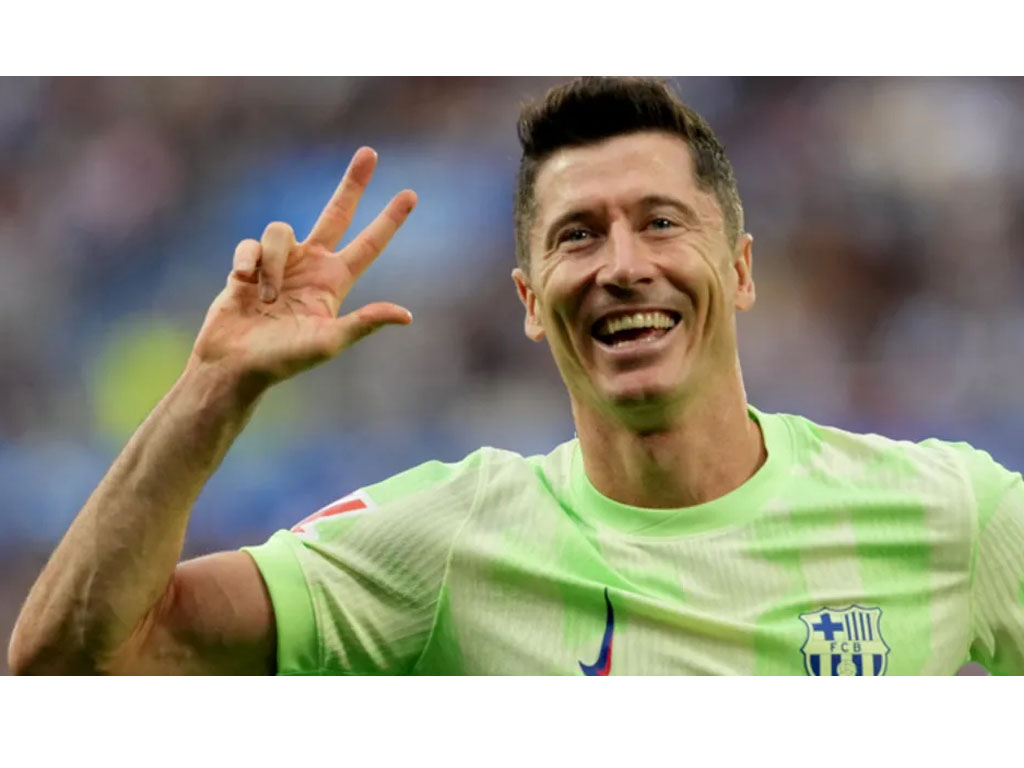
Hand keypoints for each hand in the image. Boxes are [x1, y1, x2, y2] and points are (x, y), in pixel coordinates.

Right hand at [190, 147, 416, 389]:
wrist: (233, 364)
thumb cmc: (283, 360)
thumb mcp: (329, 342)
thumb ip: (364, 324)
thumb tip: (406, 316)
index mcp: (334, 282)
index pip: (369, 245)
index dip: (389, 221)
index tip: (411, 195)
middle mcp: (310, 266)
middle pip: (336, 213)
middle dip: (353, 184)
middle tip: (370, 152)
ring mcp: (280, 263)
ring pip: (281, 230)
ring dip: (273, 263)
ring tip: (266, 298)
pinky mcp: (248, 264)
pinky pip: (251, 244)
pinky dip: (249, 264)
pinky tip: (244, 287)